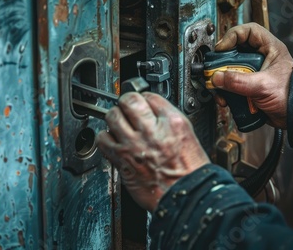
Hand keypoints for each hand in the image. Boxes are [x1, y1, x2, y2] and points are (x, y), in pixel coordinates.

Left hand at [97, 92, 209, 211]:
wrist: (184, 196)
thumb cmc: (189, 171)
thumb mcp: (188, 136)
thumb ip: (168, 121)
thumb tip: (153, 112)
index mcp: (173, 122)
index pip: (151, 96)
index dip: (145, 99)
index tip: (143, 103)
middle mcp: (152, 131)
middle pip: (129, 100)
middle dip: (127, 102)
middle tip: (128, 108)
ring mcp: (134, 145)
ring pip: (112, 116)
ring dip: (115, 117)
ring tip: (119, 122)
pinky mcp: (121, 159)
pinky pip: (103, 139)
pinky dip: (105, 137)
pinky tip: (113, 139)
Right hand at [212, 23, 292, 128]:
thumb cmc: (292, 96)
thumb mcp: (263, 85)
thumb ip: (239, 81)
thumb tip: (217, 78)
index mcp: (269, 49)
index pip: (247, 32)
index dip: (232, 36)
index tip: (221, 49)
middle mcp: (260, 59)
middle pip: (234, 53)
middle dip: (223, 64)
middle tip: (216, 71)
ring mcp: (254, 74)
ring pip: (231, 71)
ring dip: (223, 82)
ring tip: (220, 90)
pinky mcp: (249, 88)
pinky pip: (232, 86)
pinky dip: (226, 93)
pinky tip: (226, 100)